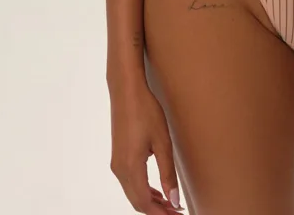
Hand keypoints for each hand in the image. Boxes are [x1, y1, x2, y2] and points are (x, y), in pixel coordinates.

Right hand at [109, 75, 184, 212]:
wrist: (125, 91)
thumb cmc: (146, 112)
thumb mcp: (163, 143)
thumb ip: (168, 174)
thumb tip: (174, 200)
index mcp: (131, 167)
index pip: (145, 202)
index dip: (161, 214)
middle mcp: (120, 170)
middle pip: (137, 202)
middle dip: (157, 211)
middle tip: (177, 213)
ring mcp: (117, 164)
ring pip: (133, 194)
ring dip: (151, 203)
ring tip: (171, 205)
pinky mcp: (118, 158)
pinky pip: (130, 184)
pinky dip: (144, 192)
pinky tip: (158, 191)